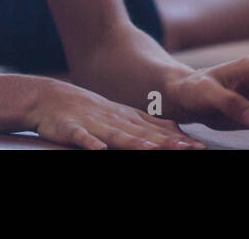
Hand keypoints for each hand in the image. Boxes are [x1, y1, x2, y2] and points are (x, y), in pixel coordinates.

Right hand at [25, 77, 208, 149]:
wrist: (49, 97)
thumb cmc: (88, 110)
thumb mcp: (121, 115)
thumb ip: (147, 123)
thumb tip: (177, 131)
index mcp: (127, 118)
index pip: (156, 130)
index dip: (177, 139)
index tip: (200, 147)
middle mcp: (114, 120)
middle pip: (143, 134)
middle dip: (166, 142)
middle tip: (190, 149)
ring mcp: (92, 124)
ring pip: (116, 135)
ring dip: (134, 143)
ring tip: (153, 150)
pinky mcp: (69, 128)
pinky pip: (80, 137)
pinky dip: (89, 142)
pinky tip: (97, 149)